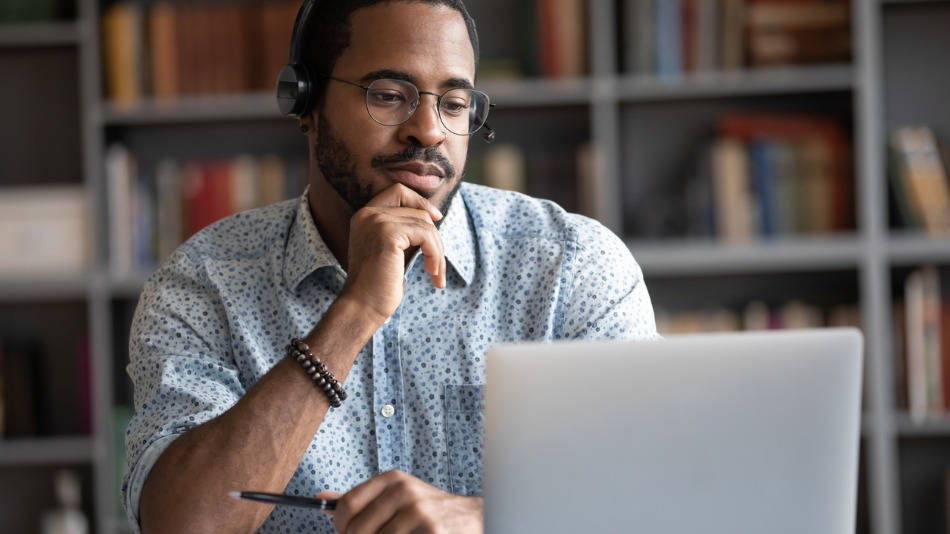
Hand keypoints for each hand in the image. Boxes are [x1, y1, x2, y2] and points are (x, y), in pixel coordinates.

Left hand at [317, 470, 482, 533]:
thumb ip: (362, 499)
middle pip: (357, 530)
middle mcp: (405, 491)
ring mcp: (420, 512)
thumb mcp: (397, 497)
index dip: (340, 527)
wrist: (471, 518)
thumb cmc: (428, 511)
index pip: (348, 505)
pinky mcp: (432, 531)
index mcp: (392, 479)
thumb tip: (322, 500)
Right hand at [340, 184, 445, 322]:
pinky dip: (435, 254)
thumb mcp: (393, 250)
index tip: (436, 219)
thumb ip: (406, 231)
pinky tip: (432, 273)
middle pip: (416, 209)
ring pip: (425, 223)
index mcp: (365, 216)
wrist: (363, 307)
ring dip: (437, 250)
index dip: (420, 202)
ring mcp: (376, 222)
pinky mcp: (388, 233)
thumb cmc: (379, 285)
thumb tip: (433, 216)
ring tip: (435, 273)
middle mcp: (368, 214)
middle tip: (437, 260)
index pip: (398, 191)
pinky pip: (426, 235)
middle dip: (433, 234)